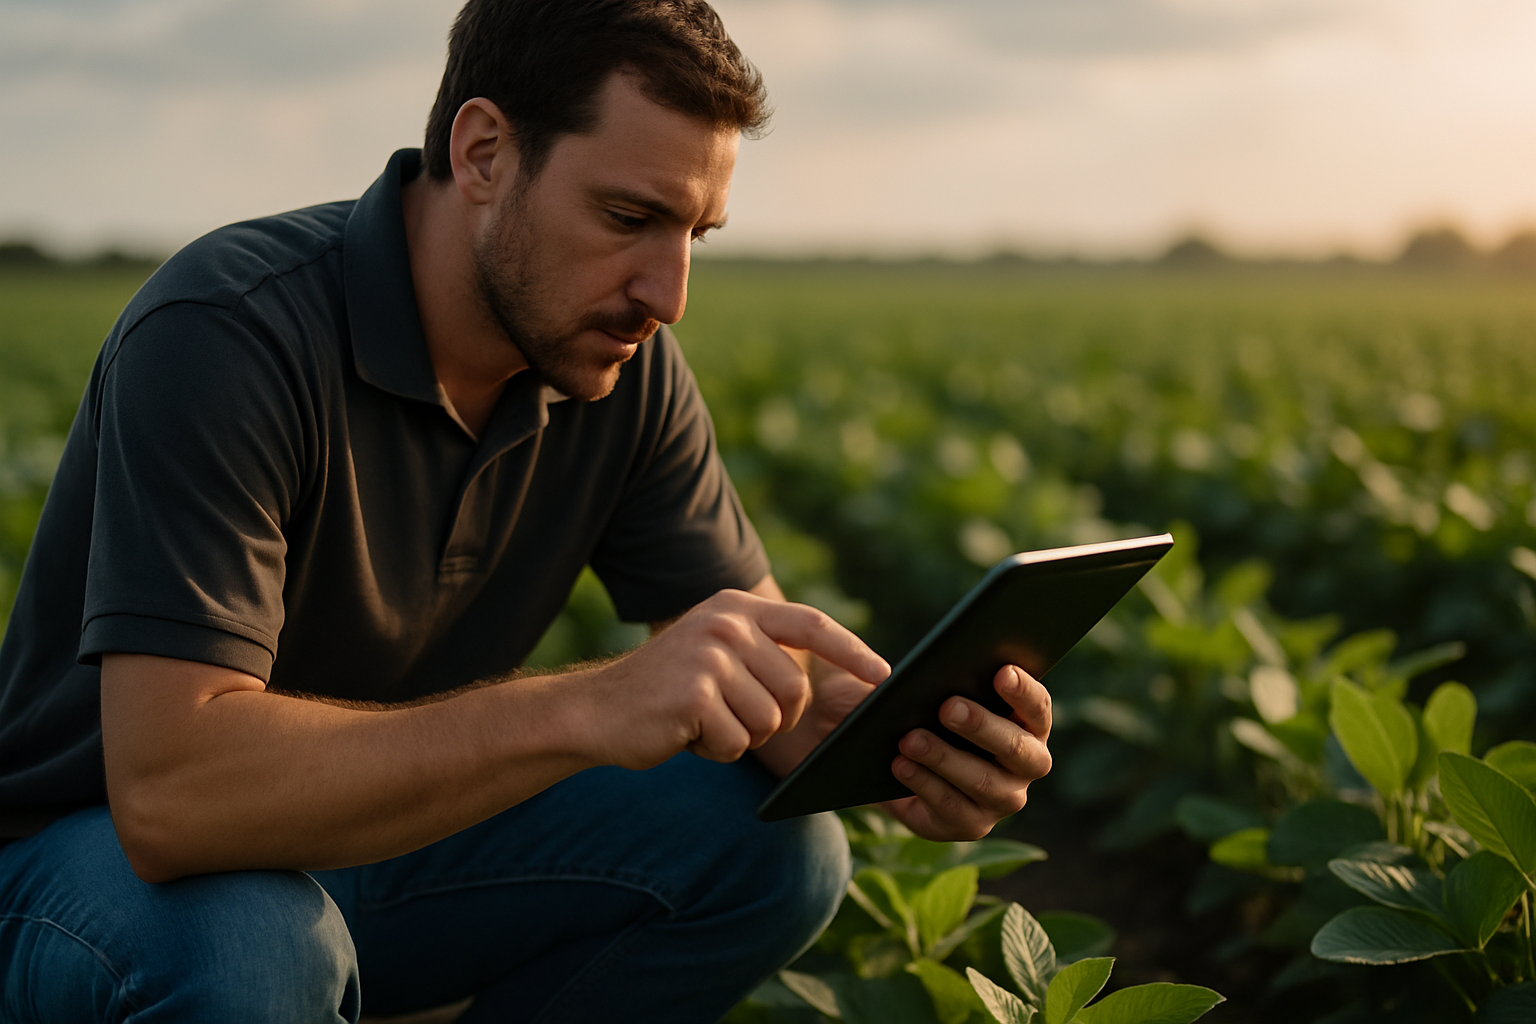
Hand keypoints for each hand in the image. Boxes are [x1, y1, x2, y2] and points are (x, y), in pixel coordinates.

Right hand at [577, 589, 889, 770]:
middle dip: (770, 719)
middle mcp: (726, 624)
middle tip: (725, 714)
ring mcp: (710, 657)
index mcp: (736, 608)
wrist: (596, 711)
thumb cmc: (667, 693)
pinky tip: (684, 732)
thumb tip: (827, 679)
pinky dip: (716, 751)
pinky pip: (737, 743)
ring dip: (739, 736)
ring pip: (769, 721)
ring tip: (700, 720)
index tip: (884, 676)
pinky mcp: (696, 693)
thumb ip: (763, 654)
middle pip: (794, 690)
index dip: (852, 650)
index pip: (810, 624)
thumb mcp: (717, 655)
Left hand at [881, 665, 1051, 840]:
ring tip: (910, 739)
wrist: (907, 768)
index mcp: (1030, 726)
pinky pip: (951, 806)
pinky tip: (901, 764)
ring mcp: (1003, 800)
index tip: (1001, 672)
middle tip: (947, 707)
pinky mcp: (973, 825)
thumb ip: (949, 680)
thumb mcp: (944, 696)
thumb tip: (931, 671)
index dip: (1023, 691)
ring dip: (944, 757)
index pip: (1038, 707)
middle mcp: (1027, 766)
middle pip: (1015, 747)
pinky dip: (923, 782)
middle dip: (980, 725)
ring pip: (982, 781)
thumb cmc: (935, 719)